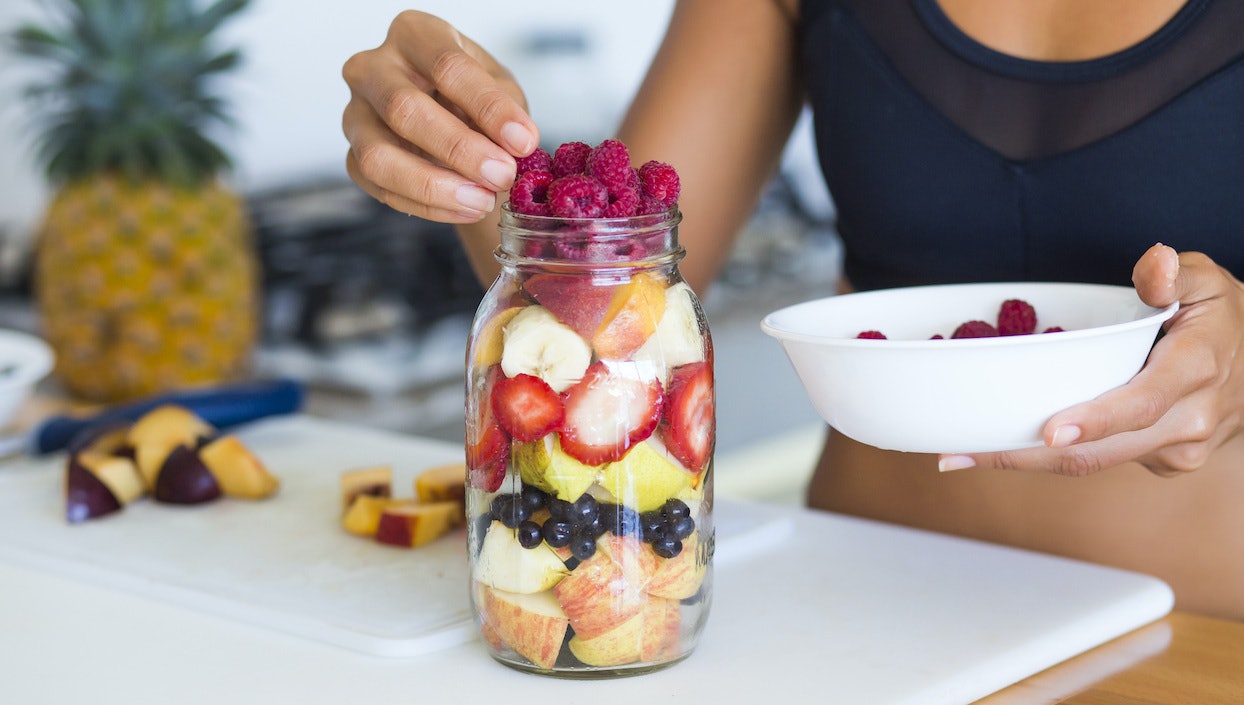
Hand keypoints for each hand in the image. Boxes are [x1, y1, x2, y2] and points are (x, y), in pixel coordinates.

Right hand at [341, 11, 538, 222]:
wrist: (451, 122)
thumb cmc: (471, 95)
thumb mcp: (499, 88)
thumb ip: (506, 110)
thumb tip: (517, 143)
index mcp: (413, 35)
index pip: (446, 66)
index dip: (488, 107)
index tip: (523, 141)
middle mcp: (372, 68)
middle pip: (403, 108)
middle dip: (459, 149)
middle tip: (501, 175)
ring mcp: (355, 114)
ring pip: (378, 156)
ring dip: (435, 186)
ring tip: (481, 201)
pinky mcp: (352, 157)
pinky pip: (380, 187)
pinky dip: (427, 206)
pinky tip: (463, 209)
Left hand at [938, 243, 1243, 476]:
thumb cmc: (1221, 315)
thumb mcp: (1206, 278)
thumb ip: (1175, 272)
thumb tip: (1154, 265)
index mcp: (1195, 369)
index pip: (1140, 404)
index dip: (1093, 420)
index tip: (1048, 433)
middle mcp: (1187, 421)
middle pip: (1099, 452)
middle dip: (1022, 457)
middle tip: (954, 455)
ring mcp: (1176, 450)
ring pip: (1094, 464)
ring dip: (1024, 464)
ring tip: (958, 455)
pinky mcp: (1163, 462)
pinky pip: (1103, 462)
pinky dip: (1054, 456)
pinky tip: (1005, 447)